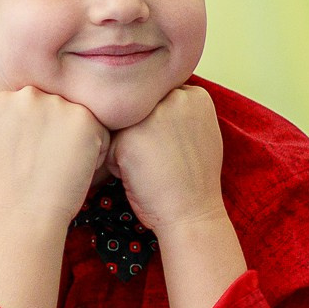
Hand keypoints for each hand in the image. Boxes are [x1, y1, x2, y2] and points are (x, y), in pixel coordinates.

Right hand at [0, 86, 110, 226]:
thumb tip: (11, 109)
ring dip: (79, 140)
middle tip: (50, 160)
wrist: (26, 210)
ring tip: (62, 165)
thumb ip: (0, 120)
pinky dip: (97, 153)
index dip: (40, 131)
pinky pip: (102, 133)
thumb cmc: (6, 186)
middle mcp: (31, 95)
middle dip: (59, 132)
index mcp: (6, 99)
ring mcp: (59, 105)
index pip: (36, 106)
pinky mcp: (85, 120)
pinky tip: (77, 169)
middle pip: (59, 109)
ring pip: (81, 120)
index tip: (34, 153)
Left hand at [110, 85, 226, 232]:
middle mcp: (175, 97)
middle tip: (161, 158)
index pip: (157, 99)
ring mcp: (152, 115)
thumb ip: (180, 109)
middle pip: (137, 109)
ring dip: (126, 144)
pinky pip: (108, 144)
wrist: (193, 213)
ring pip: (121, 124)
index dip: (158, 125)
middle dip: (140, 131)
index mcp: (196, 95)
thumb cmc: (194, 179)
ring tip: (148, 166)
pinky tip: (136, 175)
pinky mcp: (129, 136)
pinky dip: (115, 164)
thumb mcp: (200, 132)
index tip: (171, 147)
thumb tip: (150, 99)